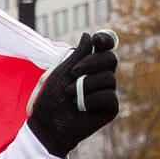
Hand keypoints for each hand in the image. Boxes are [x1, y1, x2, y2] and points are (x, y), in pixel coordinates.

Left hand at [25, 30, 119, 156]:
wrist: (48, 123)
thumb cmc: (52, 98)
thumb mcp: (63, 71)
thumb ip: (78, 54)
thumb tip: (88, 35)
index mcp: (91, 65)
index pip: (106, 47)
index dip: (105, 40)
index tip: (97, 41)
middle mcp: (102, 77)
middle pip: (111, 59)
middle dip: (91, 63)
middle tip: (72, 73)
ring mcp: (107, 92)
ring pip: (108, 78)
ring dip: (85, 85)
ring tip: (69, 94)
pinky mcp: (110, 108)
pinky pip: (109, 96)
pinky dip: (92, 100)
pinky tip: (80, 106)